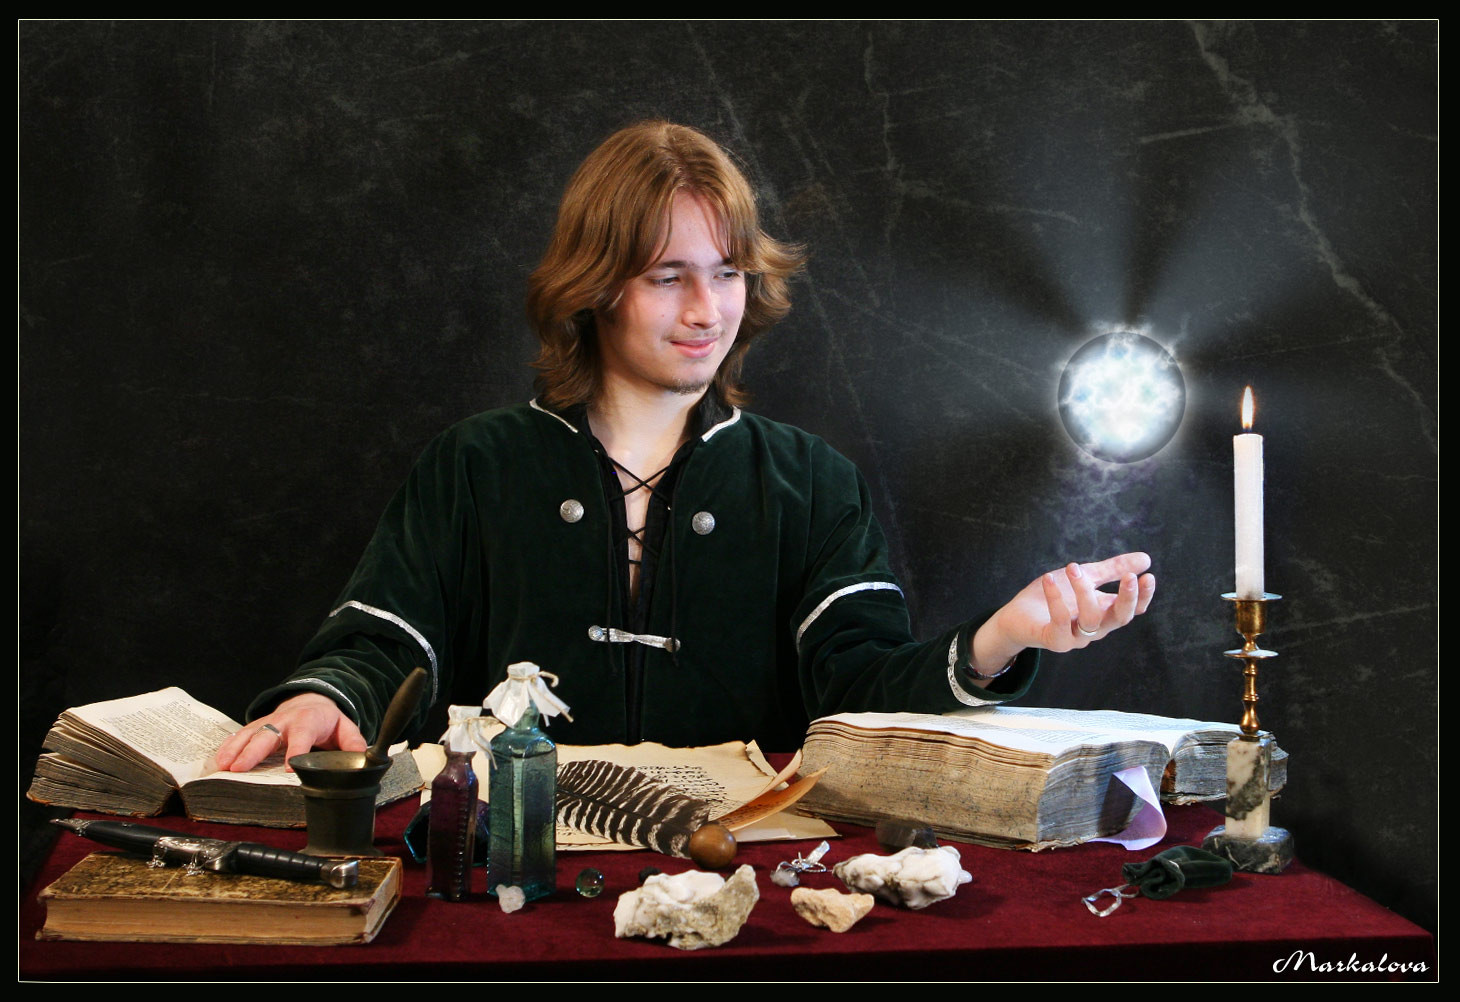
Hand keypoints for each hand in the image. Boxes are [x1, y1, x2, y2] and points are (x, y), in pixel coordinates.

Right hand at [213, 692, 366, 773]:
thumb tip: (362, 759)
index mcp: (309, 720)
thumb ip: (353, 744)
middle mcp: (285, 720)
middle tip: (239, 768)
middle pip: (268, 734)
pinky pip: (240, 736)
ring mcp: (268, 722)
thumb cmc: (327, 721)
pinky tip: (218, 761)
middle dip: (253, 751)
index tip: (288, 768)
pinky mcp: (256, 727)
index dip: (295, 750)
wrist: (311, 701)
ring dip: (235, 749)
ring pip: (249, 734)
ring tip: (223, 766)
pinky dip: (228, 747)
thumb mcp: (345, 728)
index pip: (302, 735)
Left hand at [970, 552, 1156, 676]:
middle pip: (1120, 618)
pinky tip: (1049, 579)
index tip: (1148, 575)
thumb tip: (1147, 559)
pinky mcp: (1054, 640)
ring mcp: (1076, 637)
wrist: (1017, 616)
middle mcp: (1094, 628)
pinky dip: (1056, 599)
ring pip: (1091, 619)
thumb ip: (1112, 570)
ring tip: (1072, 566)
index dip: (1143, 596)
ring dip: (1084, 591)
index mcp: (1104, 612)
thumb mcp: (1085, 577)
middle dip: (1127, 598)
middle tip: (1129, 576)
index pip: (1132, 609)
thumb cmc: (1054, 596)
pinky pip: (1060, 622)